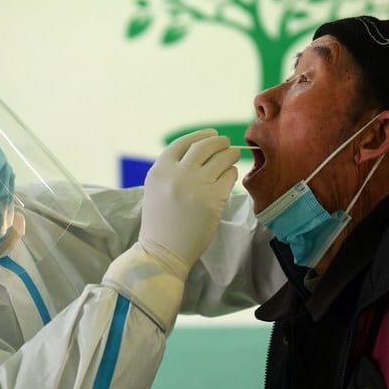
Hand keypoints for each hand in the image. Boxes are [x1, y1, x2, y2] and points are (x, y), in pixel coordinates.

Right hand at [139, 129, 239, 278]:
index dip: (200, 135)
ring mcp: (196, 186)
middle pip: (204, 146)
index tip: (211, 135)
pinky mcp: (213, 199)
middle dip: (219, 142)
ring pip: (221, 158)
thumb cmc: (161, 223)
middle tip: (226, 144)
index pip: (183, 142)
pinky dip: (232, 173)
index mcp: (159, 171)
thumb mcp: (156, 189)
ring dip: (230, 154)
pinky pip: (229, 176)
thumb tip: (200, 150)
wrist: (163, 252)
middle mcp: (176, 175)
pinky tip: (230, 177)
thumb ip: (172, 170)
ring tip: (233, 156)